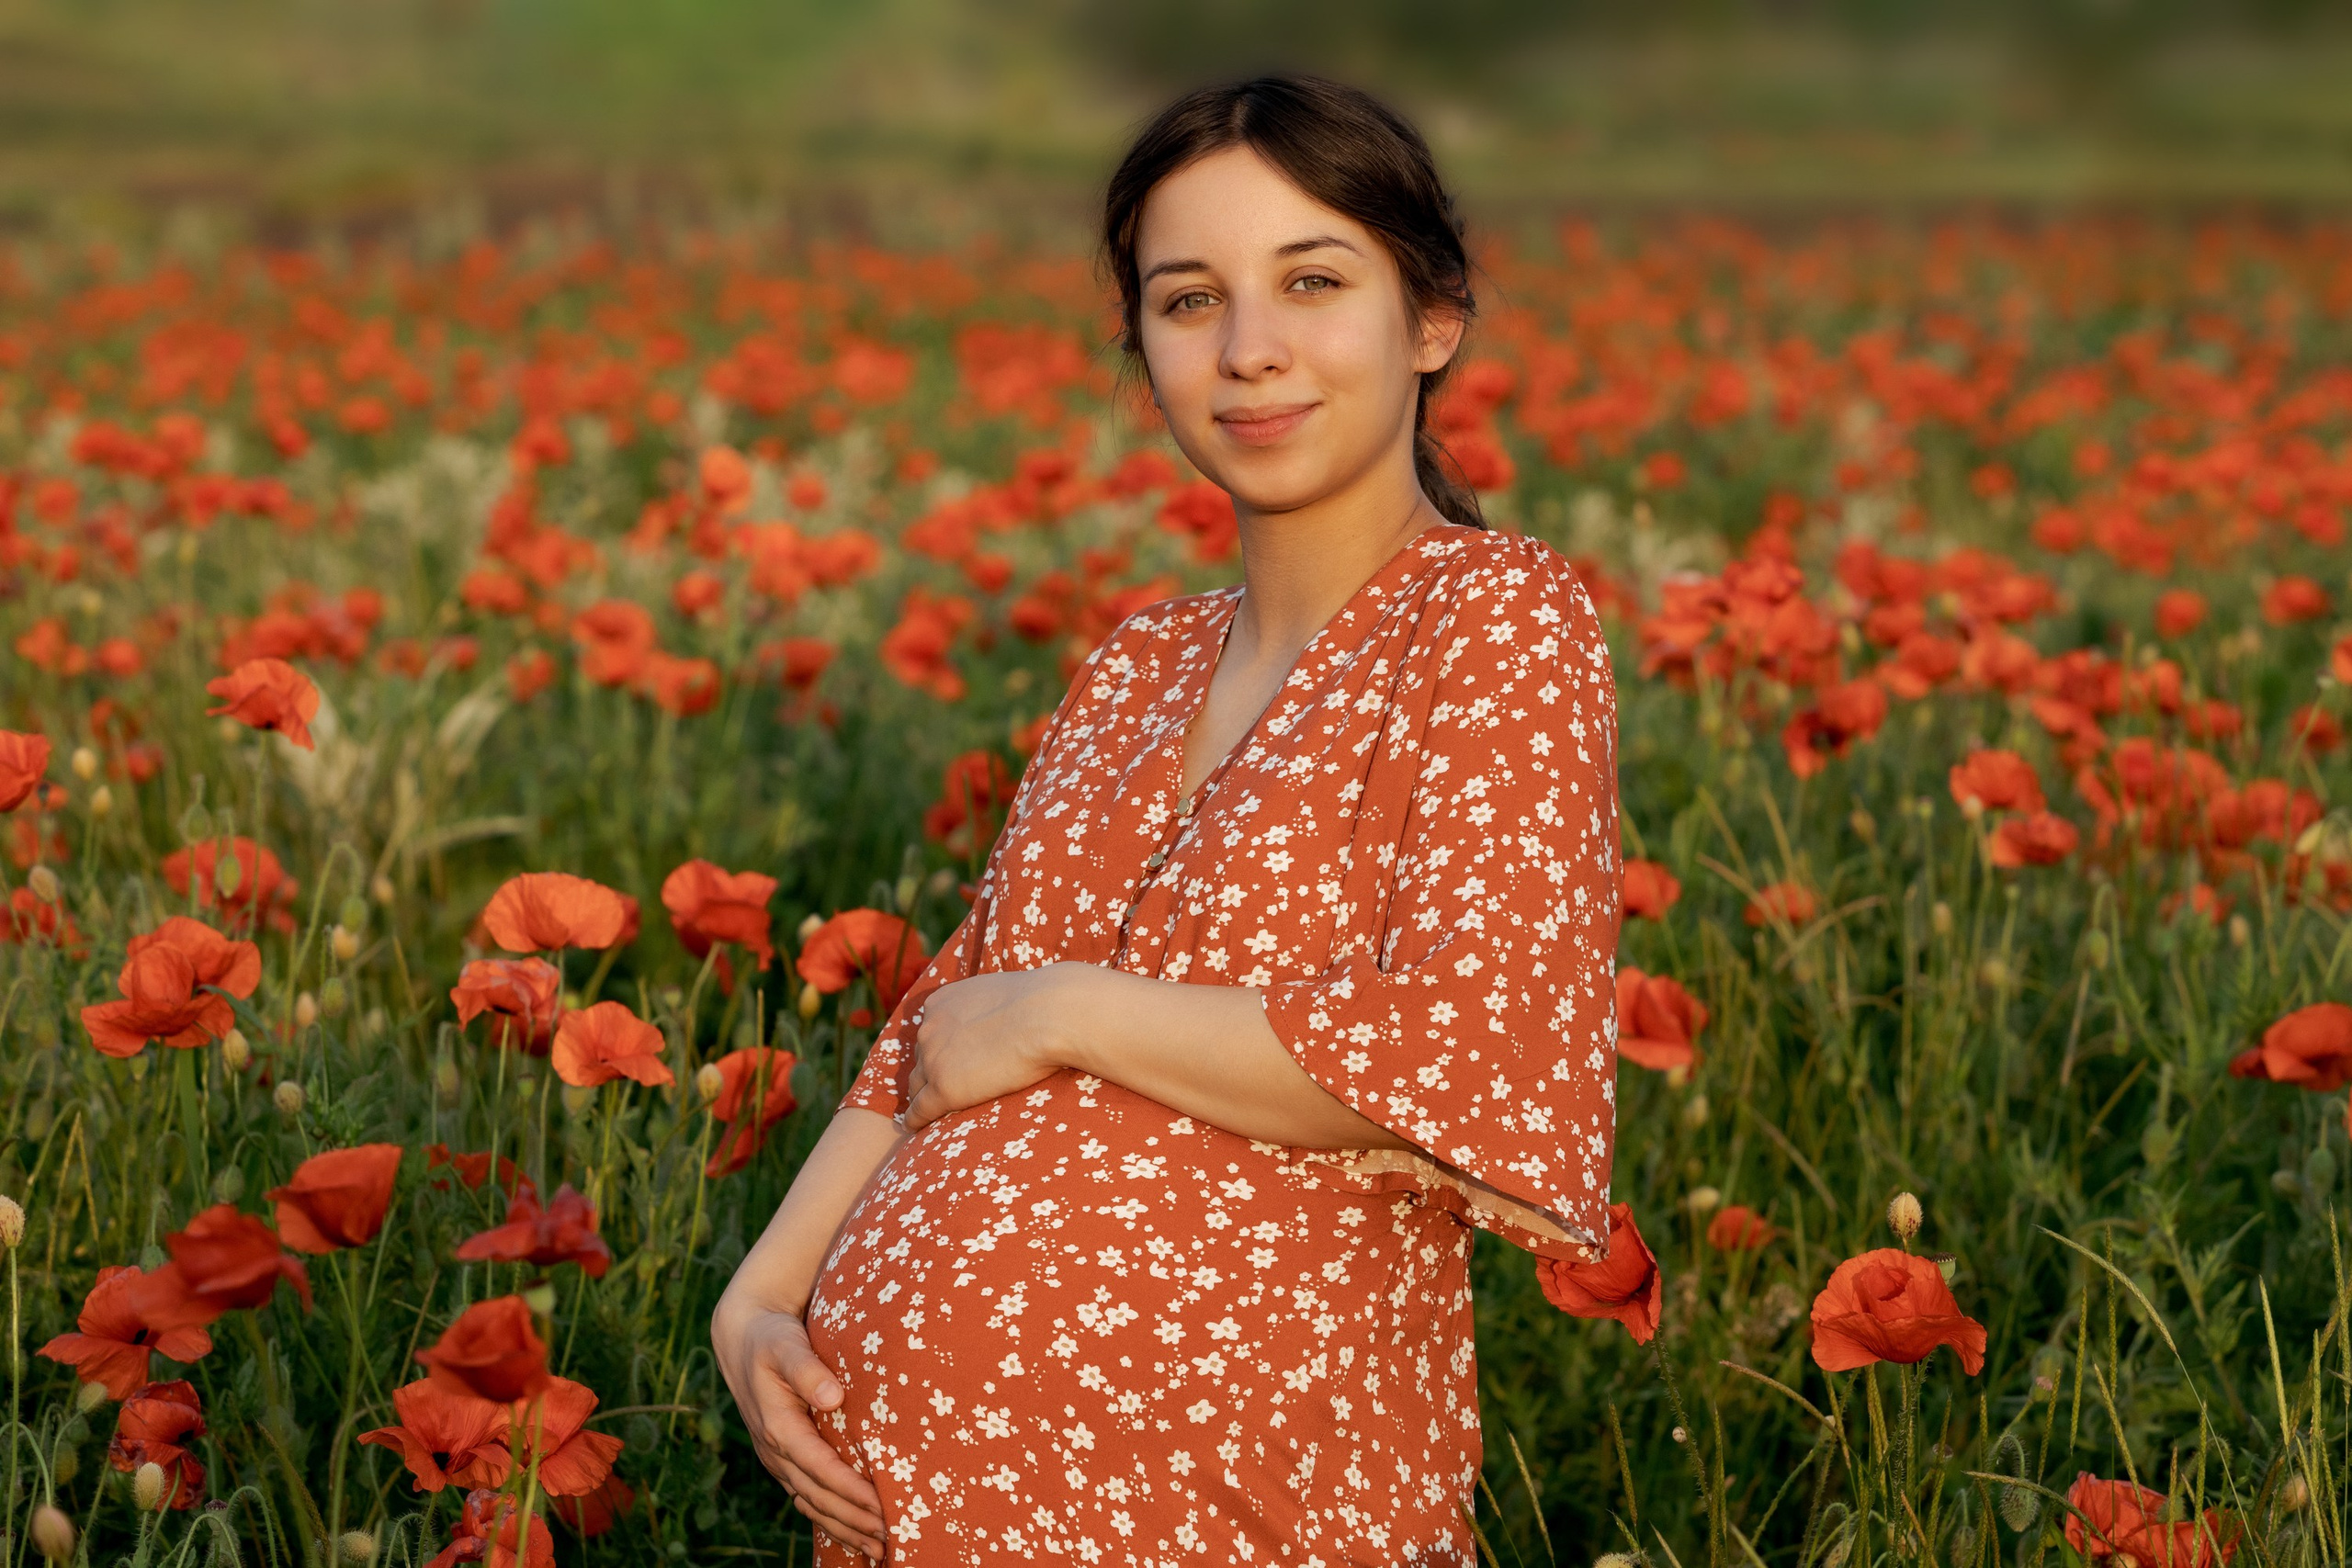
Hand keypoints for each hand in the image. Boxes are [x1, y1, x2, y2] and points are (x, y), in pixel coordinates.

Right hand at [711, 1295, 885, 1559]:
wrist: (743, 1338)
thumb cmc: (771, 1338)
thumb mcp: (786, 1345)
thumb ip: (807, 1369)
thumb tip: (833, 1397)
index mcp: (778, 1427)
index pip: (820, 1468)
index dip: (850, 1491)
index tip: (881, 1507)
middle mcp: (776, 1450)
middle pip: (818, 1496)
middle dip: (852, 1520)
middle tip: (888, 1538)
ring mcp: (778, 1458)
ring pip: (812, 1503)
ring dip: (843, 1527)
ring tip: (876, 1549)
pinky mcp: (784, 1457)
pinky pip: (806, 1496)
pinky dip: (828, 1518)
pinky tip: (849, 1533)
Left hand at [902, 963, 1088, 1130]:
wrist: (1047, 1016)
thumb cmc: (1041, 1004)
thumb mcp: (1003, 995)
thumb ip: (993, 1007)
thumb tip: (1010, 1016)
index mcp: (942, 1002)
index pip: (932, 1031)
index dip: (940, 1049)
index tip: (946, 1060)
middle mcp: (930, 1028)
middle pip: (922, 1058)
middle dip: (930, 1072)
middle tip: (937, 1088)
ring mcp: (934, 1059)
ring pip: (917, 1085)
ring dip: (920, 1097)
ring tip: (920, 1113)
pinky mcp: (944, 1089)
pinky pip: (920, 1110)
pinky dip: (913, 1120)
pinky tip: (912, 1129)